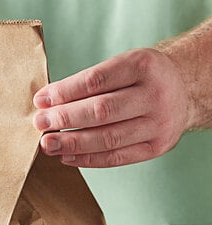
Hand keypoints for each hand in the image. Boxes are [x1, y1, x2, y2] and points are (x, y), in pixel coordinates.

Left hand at [32, 48, 189, 166]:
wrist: (185, 88)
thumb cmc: (140, 76)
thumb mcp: (122, 65)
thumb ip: (88, 82)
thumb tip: (46, 103)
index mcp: (142, 66)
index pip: (95, 81)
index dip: (64, 92)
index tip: (41, 100)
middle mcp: (154, 95)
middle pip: (102, 111)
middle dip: (65, 119)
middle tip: (40, 123)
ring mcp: (159, 123)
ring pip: (109, 138)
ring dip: (72, 143)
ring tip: (48, 144)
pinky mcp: (158, 146)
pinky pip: (118, 157)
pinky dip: (89, 159)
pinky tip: (67, 156)